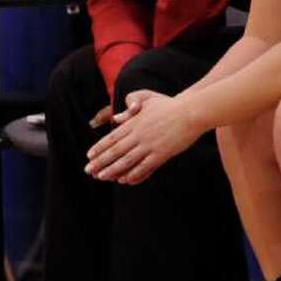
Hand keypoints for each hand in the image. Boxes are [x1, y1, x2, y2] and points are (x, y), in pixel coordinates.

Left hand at [84, 91, 200, 183]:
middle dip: (100, 162)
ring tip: (101, 177)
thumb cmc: (171, 105)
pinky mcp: (162, 153)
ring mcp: (150, 145)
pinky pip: (145, 167)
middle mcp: (140, 135)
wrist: (192, 112)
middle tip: (88, 170)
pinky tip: (126, 180)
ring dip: (113, 170)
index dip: (100, 147)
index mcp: (135, 123)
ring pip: (127, 160)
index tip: (89, 156)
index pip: (112, 137)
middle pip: (116, 150)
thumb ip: (132, 107)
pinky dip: (134, 174)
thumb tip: (117, 118)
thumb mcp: (149, 100)